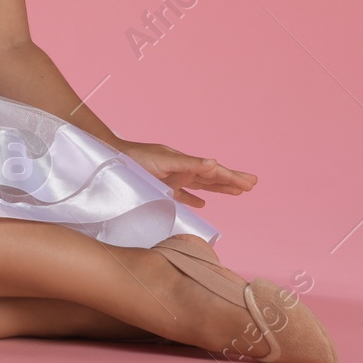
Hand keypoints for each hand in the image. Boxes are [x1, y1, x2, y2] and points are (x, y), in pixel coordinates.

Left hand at [110, 138, 257, 207]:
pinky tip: (203, 203)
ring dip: (218, 188)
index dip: (232, 178)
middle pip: (211, 177)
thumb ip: (188, 164)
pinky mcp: (161, 187)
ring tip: (236, 191)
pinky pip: (182, 195)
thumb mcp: (162, 160)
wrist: (110, 158)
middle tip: (252, 184)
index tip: (250, 183)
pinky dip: (194, 199)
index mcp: (184, 163)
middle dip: (231, 181)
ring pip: (201, 185)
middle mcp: (181, 170)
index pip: (213, 172)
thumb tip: (214, 163)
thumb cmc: (134, 159)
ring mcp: (171, 178)